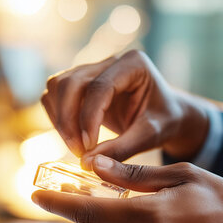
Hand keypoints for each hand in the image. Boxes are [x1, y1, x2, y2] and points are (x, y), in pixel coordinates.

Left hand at [32, 155, 222, 222]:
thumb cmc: (221, 200)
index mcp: (152, 217)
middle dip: (74, 214)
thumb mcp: (181, 175)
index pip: (91, 210)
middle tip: (72, 193)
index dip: (59, 202)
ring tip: (97, 211)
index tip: (35, 194)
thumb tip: (97, 165)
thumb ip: (135, 173)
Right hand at [41, 50, 208, 166]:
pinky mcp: (81, 82)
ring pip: (58, 86)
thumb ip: (122, 148)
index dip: (88, 118)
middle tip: (78, 152)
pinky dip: (58, 117)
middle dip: (69, 119)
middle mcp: (110, 61)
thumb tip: (87, 162)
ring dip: (60, 119)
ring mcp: (93, 68)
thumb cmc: (165, 121)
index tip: (87, 147)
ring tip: (77, 148)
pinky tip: (73, 138)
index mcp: (133, 63)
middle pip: (71, 82)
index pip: (99, 87)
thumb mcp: (151, 136)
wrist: (166, 115)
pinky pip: (56, 94)